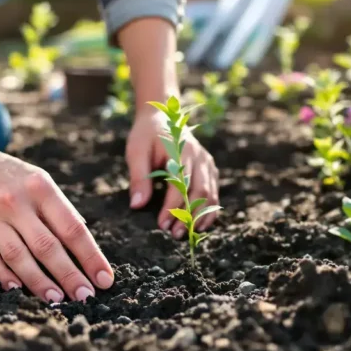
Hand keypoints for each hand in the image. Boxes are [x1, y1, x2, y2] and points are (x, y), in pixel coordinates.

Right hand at [0, 143, 113, 302]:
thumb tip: (85, 240)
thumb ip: (59, 208)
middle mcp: (16, 202)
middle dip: (69, 275)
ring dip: (39, 281)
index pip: (72, 227)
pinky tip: (18, 290)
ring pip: (19, 256)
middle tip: (85, 297)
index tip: (104, 279)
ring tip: (56, 299)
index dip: (91, 256)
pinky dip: (4, 276)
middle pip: (47, 246)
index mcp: (41, 188)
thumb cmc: (7, 176)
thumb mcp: (37, 180)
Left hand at [126, 107, 219, 237]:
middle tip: (175, 234)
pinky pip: (214, 192)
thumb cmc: (145, 135)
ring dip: (201, 216)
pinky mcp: (209, 168)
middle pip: (199, 192)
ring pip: (210, 194)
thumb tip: (137, 205)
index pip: (179, 185)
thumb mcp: (136, 152)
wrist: (161, 116)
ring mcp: (206, 162)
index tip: (162, 225)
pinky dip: (209, 210)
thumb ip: (138, 178)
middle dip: (188, 216)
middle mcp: (198, 157)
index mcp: (180, 151)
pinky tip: (200, 223)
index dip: (172, 207)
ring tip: (189, 233)